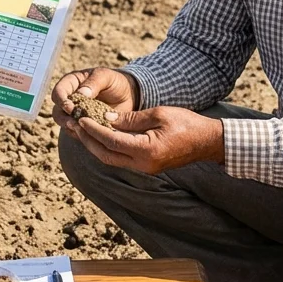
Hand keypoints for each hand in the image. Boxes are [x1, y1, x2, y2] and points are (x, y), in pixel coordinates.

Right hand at [50, 67, 137, 139]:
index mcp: (72, 83)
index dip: (61, 100)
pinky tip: (88, 135)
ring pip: (64, 123)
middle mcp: (70, 99)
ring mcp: (75, 114)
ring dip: (70, 127)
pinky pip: (76, 132)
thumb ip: (93, 83)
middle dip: (63, 117)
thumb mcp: (106, 77)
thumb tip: (81, 94)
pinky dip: (80, 134)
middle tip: (74, 122)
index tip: (71, 107)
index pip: (58, 92)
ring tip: (80, 130)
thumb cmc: (115, 82)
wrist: (128, 96)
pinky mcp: (83, 125)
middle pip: (57, 110)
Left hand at [74, 106, 224, 175]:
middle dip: (88, 140)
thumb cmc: (187, 123)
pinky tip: (100, 136)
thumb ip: (131, 119)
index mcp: (146, 150)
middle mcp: (143, 164)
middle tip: (75, 124)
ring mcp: (145, 168)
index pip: (111, 141)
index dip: (93, 129)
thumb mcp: (158, 114)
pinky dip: (108, 148)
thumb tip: (106, 119)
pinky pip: (121, 159)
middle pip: (106, 155)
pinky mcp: (147, 166)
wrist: (207, 141)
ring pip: (112, 159)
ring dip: (95, 145)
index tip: (80, 118)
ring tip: (82, 130)